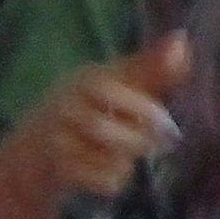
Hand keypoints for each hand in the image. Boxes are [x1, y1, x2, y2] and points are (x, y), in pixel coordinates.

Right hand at [9, 32, 188, 202]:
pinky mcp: (59, 172)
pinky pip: (104, 180)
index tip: (169, 123)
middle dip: (143, 140)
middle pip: (110, 130)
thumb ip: (153, 65)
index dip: (146, 110)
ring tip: (131, 153)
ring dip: (130, 159)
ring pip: (110, 158)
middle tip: (161, 143)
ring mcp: (58, 141)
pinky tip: (113, 168)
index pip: (112, 92)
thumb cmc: (94, 105)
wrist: (38, 146)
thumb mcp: (121, 80)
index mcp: (86, 80)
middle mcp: (66, 107)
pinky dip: (117, 178)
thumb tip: (181, 37)